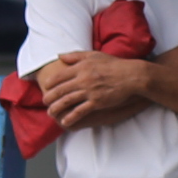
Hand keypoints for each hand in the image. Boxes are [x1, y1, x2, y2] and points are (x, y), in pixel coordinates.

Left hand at [39, 48, 155, 129]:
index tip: (46, 87)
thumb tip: (59, 56)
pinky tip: (64, 122)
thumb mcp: (94, 55)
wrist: (132, 75)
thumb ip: (75, 55)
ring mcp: (89, 91)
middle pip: (59, 90)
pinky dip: (70, 117)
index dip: (49, 83)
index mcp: (80, 68)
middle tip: (44, 102)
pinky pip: (80, 111)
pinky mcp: (97, 102)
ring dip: (56, 108)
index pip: (58, 76)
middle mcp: (83, 79)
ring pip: (66, 101)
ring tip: (50, 113)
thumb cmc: (113, 65)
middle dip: (49, 97)